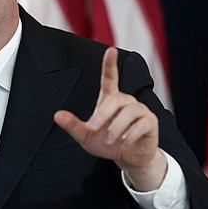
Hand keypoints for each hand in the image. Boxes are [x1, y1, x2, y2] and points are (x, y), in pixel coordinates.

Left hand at [53, 47, 166, 190]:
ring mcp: (139, 110)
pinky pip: (141, 124)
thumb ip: (73, 125)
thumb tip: (57, 116)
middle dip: (102, 115)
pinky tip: (124, 142)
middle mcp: (126, 101)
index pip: (110, 78)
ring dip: (116, 128)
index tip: (111, 50)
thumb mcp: (86, 136)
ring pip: (128, 113)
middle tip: (93, 129)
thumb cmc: (107, 144)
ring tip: (110, 140)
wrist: (128, 158)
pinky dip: (129, 135)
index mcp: (110, 100)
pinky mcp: (150, 121)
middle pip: (115, 100)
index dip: (110, 64)